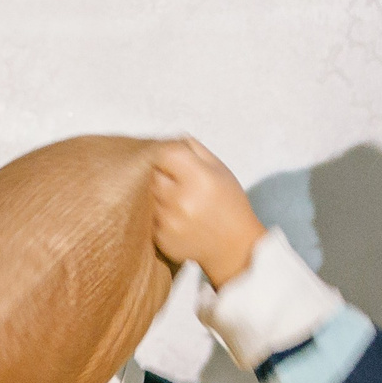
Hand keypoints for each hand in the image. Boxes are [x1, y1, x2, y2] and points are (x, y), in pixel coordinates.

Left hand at [150, 138, 264, 287]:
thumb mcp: (219, 169)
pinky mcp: (162, 239)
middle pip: (151, 173)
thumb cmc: (228, 202)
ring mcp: (169, 222)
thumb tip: (166, 135)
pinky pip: (147, 217)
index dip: (163, 153)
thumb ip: (191, 148)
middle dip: (158, 173)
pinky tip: (174, 217)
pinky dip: (155, 214)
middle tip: (171, 179)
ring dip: (154, 194)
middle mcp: (182, 200)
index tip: (168, 158)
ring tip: (174, 198)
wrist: (236, 248)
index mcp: (200, 178)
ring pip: (145, 195)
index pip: (163, 153)